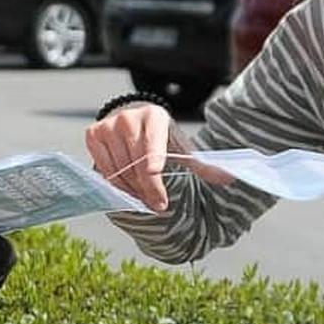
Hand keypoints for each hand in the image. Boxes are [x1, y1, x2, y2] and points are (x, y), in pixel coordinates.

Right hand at [83, 103, 232, 212]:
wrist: (136, 117)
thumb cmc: (162, 137)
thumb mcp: (182, 146)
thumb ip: (203, 164)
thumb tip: (230, 179)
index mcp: (155, 117)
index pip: (152, 159)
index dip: (155, 186)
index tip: (162, 205)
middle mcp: (128, 118)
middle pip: (135, 169)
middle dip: (147, 192)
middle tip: (156, 206)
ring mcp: (108, 125)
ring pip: (119, 172)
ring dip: (133, 191)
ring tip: (144, 196)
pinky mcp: (93, 135)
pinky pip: (104, 170)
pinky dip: (117, 185)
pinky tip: (129, 187)